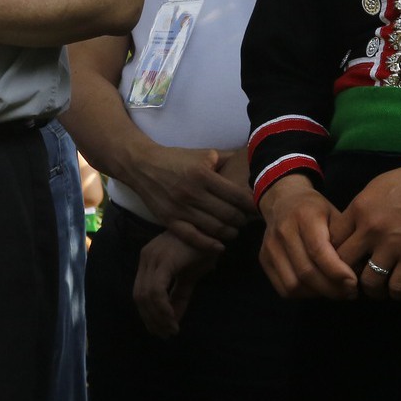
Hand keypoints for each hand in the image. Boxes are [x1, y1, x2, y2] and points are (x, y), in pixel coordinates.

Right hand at [124, 144, 255, 251]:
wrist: (141, 165)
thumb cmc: (175, 159)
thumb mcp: (202, 153)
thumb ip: (225, 158)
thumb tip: (250, 160)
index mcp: (203, 174)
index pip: (237, 196)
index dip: (252, 205)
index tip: (259, 207)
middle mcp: (193, 193)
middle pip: (229, 215)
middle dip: (243, 220)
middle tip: (248, 220)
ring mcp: (181, 209)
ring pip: (215, 229)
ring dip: (231, 232)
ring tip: (235, 230)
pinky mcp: (170, 220)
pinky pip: (194, 238)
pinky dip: (210, 245)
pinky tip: (220, 246)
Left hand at [132, 231, 218, 337]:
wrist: (213, 230)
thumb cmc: (202, 249)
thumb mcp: (188, 277)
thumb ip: (178, 296)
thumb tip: (173, 321)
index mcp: (148, 260)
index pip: (139, 292)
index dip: (147, 314)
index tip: (159, 330)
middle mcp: (146, 258)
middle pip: (139, 296)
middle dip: (150, 319)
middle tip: (164, 334)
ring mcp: (153, 258)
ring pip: (146, 296)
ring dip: (158, 317)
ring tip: (171, 330)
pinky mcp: (163, 261)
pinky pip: (157, 291)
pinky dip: (162, 308)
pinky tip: (172, 320)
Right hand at [257, 175, 357, 299]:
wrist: (283, 200)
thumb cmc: (316, 210)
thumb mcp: (335, 215)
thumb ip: (345, 241)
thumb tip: (360, 272)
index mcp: (304, 216)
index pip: (318, 251)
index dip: (337, 271)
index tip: (354, 283)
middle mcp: (283, 231)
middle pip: (306, 271)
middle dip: (332, 288)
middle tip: (350, 293)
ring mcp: (270, 246)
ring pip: (293, 284)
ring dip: (318, 294)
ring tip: (335, 292)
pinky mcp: (263, 258)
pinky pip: (283, 288)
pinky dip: (303, 295)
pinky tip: (318, 289)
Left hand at [328, 155, 400, 300]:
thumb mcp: (373, 190)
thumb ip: (358, 211)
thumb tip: (349, 230)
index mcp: (357, 210)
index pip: (332, 240)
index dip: (331, 254)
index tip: (339, 261)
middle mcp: (370, 229)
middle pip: (344, 263)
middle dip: (346, 275)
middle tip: (354, 280)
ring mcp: (392, 245)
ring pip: (370, 281)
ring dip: (371, 290)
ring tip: (376, 290)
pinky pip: (399, 286)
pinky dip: (396, 293)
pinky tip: (396, 290)